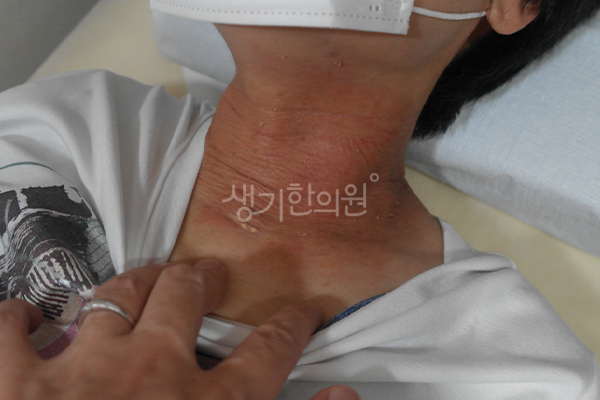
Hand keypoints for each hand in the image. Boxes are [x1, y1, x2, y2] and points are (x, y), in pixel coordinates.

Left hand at [0, 260, 359, 399]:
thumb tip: (347, 397)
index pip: (269, 349)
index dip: (292, 325)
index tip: (304, 310)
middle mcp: (151, 371)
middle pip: (185, 297)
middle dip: (202, 279)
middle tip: (210, 275)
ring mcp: (82, 370)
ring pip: (115, 296)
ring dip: (134, 281)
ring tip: (148, 276)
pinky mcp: (16, 384)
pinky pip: (11, 333)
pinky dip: (18, 319)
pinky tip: (26, 315)